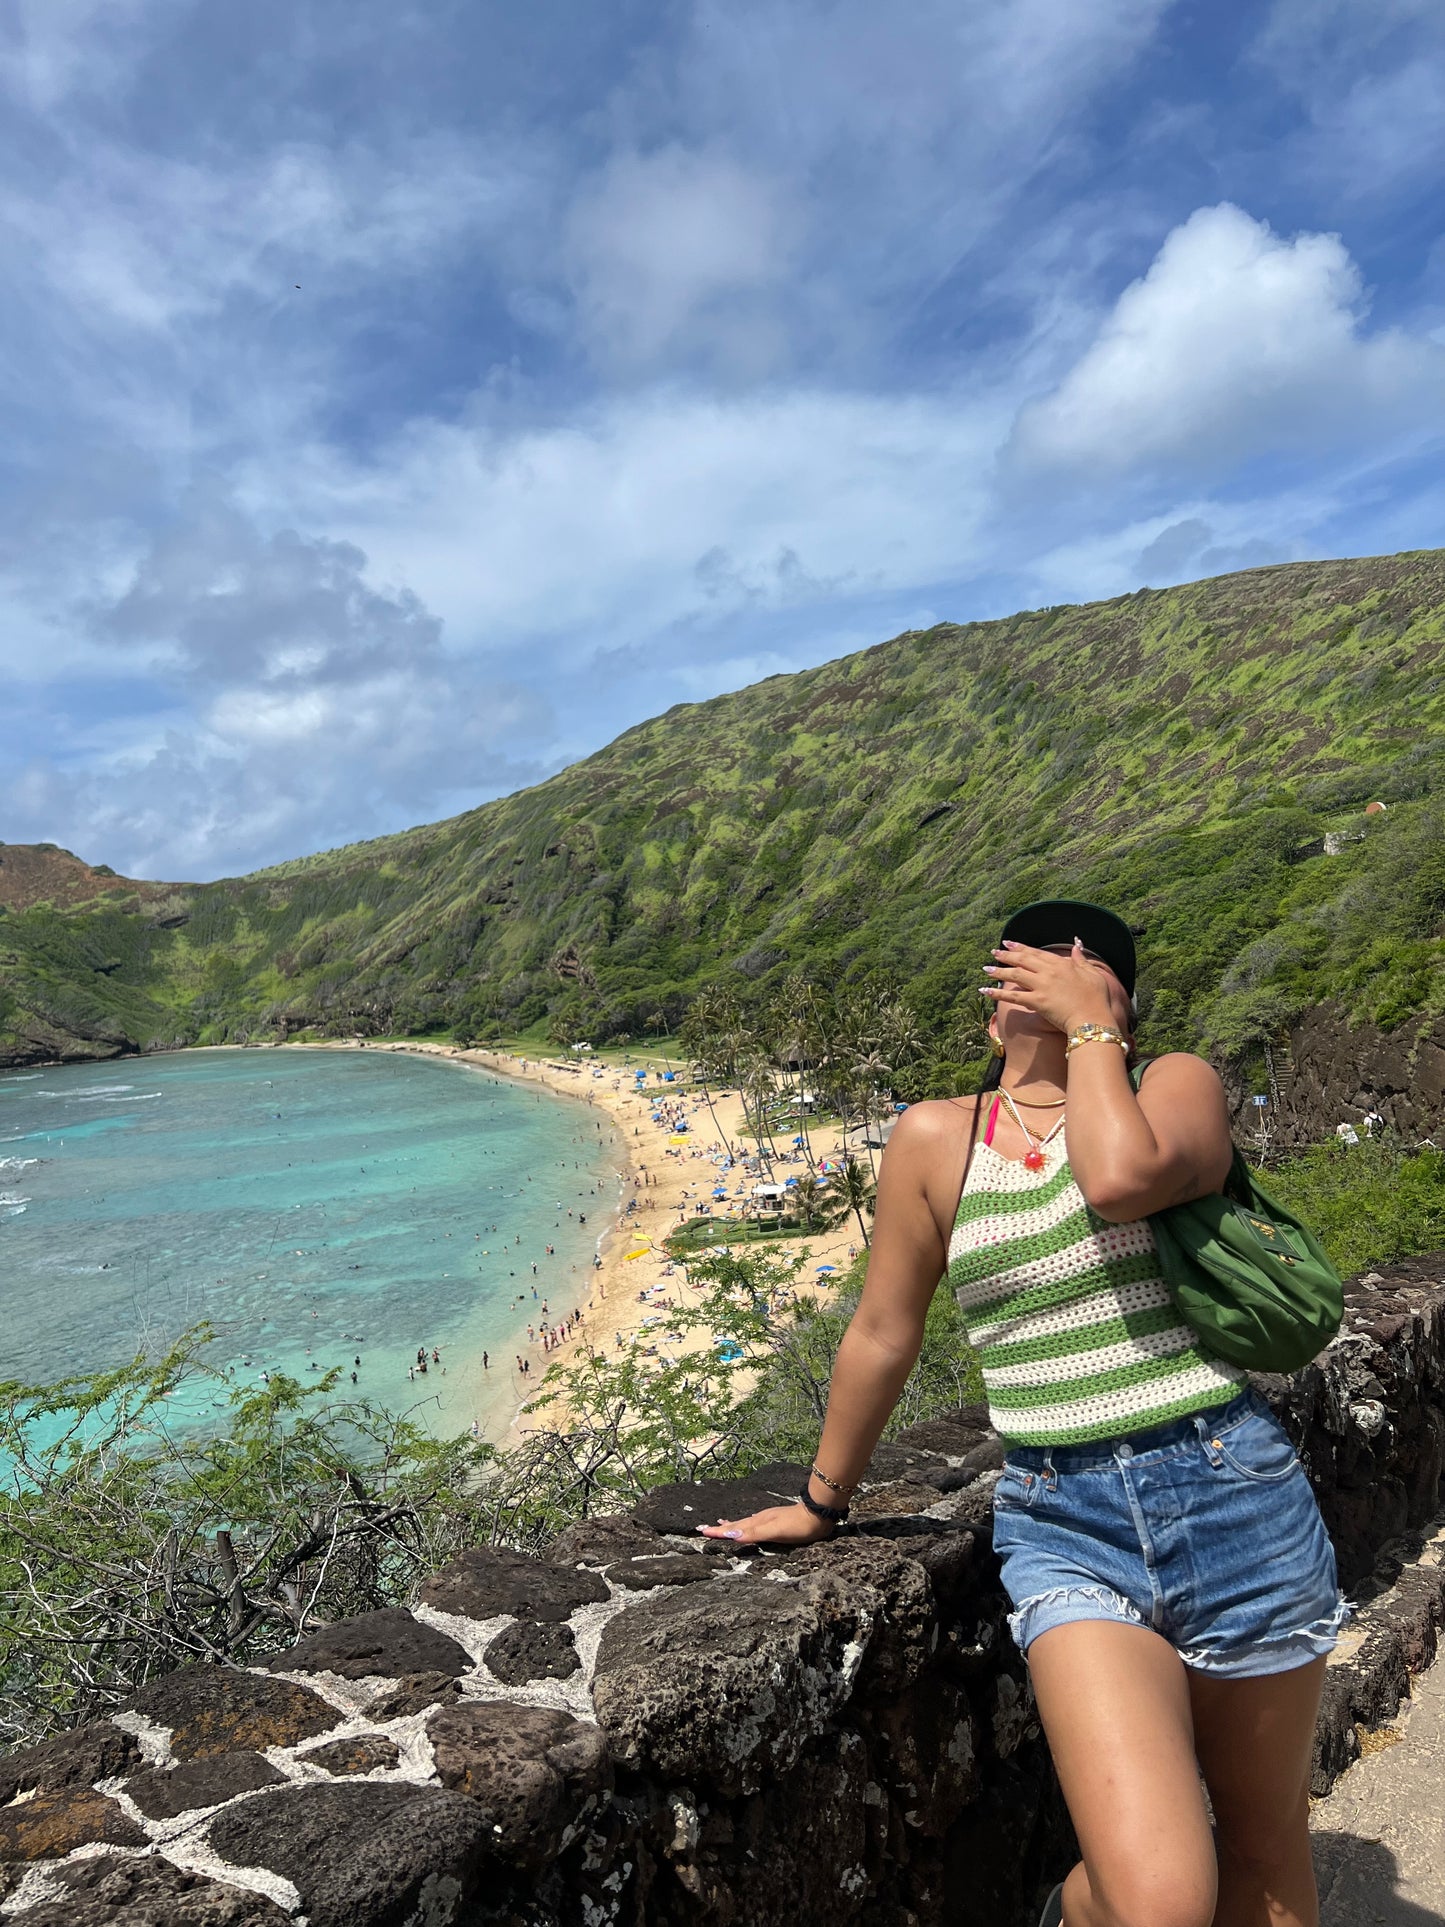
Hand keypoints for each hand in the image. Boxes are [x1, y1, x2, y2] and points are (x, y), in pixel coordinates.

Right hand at [696, 1503, 837, 1546]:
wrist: (817, 1514)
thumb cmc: (797, 1526)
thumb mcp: (775, 1531)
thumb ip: (754, 1532)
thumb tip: (731, 1534)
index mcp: (757, 1523)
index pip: (733, 1528)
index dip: (718, 1532)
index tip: (702, 1532)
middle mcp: (760, 1519)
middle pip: (736, 1524)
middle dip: (720, 1528)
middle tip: (704, 1529)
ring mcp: (768, 1519)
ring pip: (744, 1522)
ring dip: (731, 1525)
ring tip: (721, 1525)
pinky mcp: (776, 1521)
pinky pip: (753, 1523)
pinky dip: (744, 1524)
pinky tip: (747, 1523)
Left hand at [982, 937, 1117, 1033]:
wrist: (1093, 1019)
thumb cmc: (1096, 998)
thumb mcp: (1092, 974)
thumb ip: (1081, 959)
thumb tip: (1077, 944)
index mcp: (1061, 964)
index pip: (1036, 952)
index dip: (1021, 947)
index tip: (1009, 942)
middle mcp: (1049, 972)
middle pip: (1023, 960)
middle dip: (1006, 955)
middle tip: (994, 951)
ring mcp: (1042, 986)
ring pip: (1015, 975)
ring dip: (998, 971)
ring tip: (986, 969)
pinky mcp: (1037, 1001)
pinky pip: (1013, 996)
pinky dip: (997, 994)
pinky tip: (985, 991)